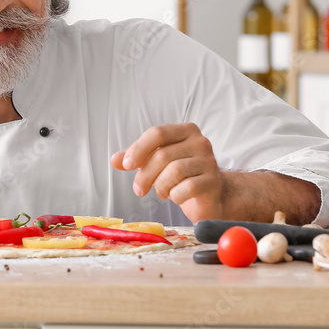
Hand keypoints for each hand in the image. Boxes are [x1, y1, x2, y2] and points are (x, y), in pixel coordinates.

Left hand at [110, 123, 323, 223]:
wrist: (212, 196)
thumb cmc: (182, 176)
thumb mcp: (157, 164)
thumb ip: (136, 159)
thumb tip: (114, 159)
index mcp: (185, 131)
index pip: (157, 133)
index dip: (138, 148)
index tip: (126, 164)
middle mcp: (200, 142)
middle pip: (163, 155)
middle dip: (145, 175)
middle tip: (138, 190)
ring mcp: (209, 161)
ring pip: (174, 171)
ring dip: (160, 186)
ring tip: (160, 192)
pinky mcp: (213, 181)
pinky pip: (187, 187)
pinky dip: (175, 195)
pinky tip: (175, 197)